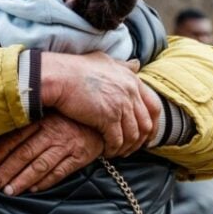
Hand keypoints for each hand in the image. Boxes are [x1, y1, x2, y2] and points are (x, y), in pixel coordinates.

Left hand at [0, 113, 104, 195]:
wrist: (103, 121)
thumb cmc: (71, 119)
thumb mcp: (51, 114)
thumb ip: (30, 124)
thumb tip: (3, 140)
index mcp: (43, 119)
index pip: (16, 136)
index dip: (0, 151)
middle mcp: (54, 132)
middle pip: (25, 153)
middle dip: (7, 170)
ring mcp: (67, 145)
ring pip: (40, 165)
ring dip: (23, 179)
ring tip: (9, 191)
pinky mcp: (80, 156)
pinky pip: (60, 172)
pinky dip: (46, 182)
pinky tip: (33, 189)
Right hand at [40, 51, 160, 156]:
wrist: (59, 76)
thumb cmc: (75, 68)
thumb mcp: (104, 61)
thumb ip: (122, 66)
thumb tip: (136, 64)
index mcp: (132, 80)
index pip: (154, 106)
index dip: (152, 124)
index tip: (146, 135)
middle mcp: (130, 92)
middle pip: (146, 124)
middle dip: (140, 140)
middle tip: (131, 148)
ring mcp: (121, 105)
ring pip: (133, 135)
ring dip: (126, 147)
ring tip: (117, 152)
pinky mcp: (108, 117)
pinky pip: (117, 141)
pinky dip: (113, 149)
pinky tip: (106, 152)